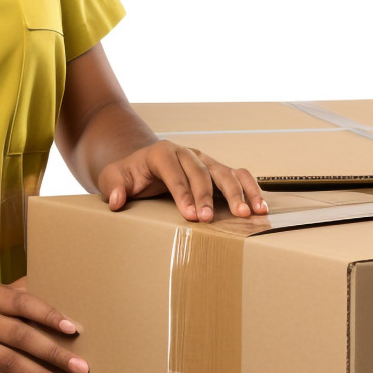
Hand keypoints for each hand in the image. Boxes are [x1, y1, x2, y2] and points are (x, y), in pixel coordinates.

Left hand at [97, 140, 267, 221]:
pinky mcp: (217, 170)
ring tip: (247, 214)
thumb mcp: (113, 177)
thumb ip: (113, 187)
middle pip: (202, 172)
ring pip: (225, 172)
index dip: (183, 193)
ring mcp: (205, 161)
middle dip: (207, 196)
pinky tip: (260, 207)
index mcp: (162, 152)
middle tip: (210, 220)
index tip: (190, 215)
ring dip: (238, 192)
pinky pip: (238, 176)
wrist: (141, 165)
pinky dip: (251, 189)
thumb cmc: (129, 174)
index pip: (175, 172)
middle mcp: (187, 153)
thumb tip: (116, 200)